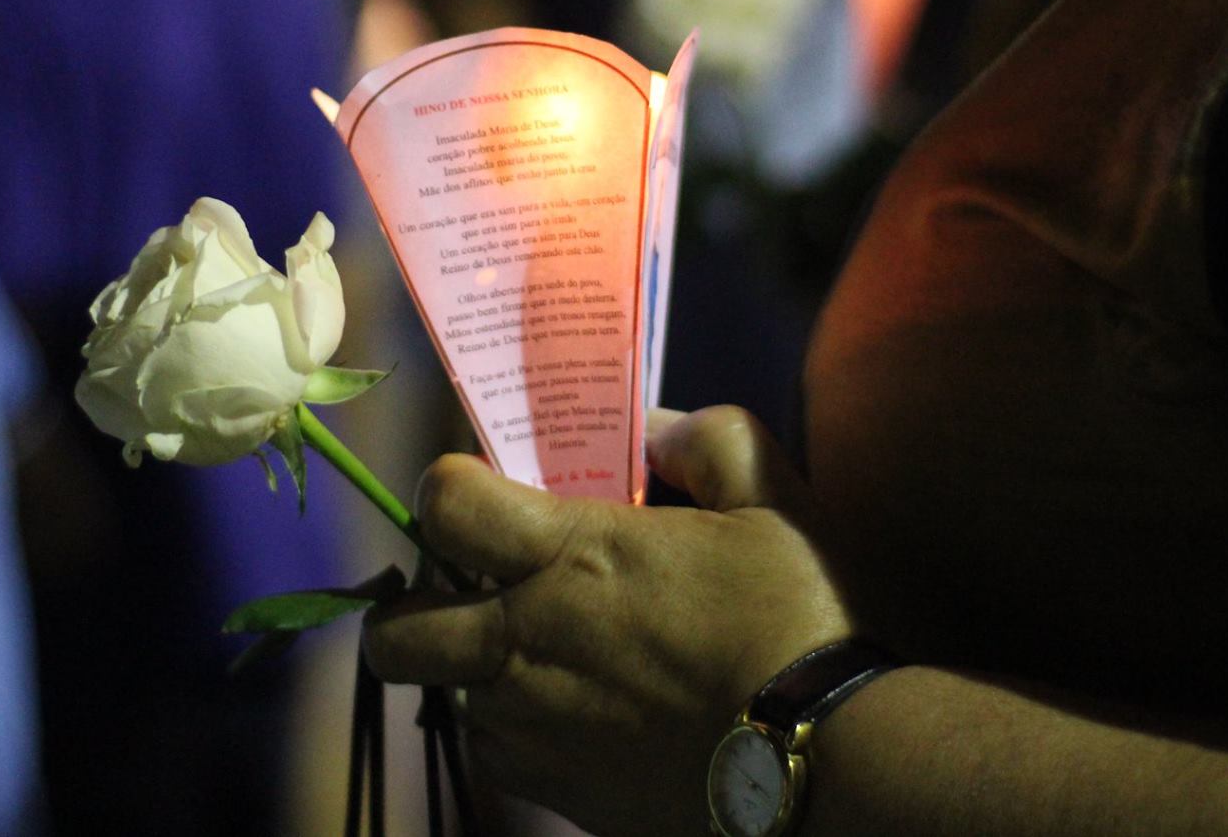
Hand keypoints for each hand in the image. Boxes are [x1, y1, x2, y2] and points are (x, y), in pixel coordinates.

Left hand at [363, 406, 856, 836]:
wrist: (832, 764)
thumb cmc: (799, 620)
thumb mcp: (773, 498)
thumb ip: (707, 441)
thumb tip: (659, 433)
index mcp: (567, 557)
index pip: (442, 504)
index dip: (449, 486)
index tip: (486, 489)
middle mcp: (525, 644)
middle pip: (395, 632)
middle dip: (413, 606)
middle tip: (471, 588)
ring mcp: (534, 728)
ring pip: (448, 696)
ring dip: (474, 669)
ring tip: (541, 651)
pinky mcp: (557, 794)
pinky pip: (498, 753)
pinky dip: (516, 729)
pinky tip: (578, 710)